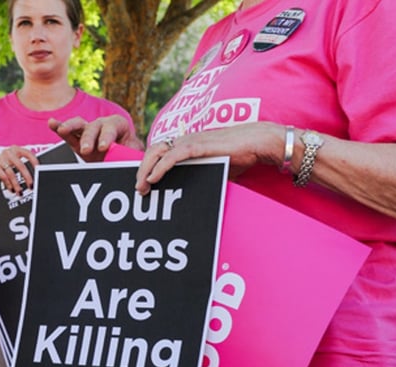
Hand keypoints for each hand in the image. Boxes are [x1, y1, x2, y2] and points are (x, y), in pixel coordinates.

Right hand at [0, 146, 38, 194]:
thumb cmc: (6, 167)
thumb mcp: (16, 164)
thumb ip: (25, 166)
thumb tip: (38, 175)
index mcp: (16, 149)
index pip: (28, 153)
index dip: (34, 162)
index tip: (38, 170)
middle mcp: (8, 152)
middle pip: (20, 165)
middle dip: (27, 178)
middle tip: (31, 186)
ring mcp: (0, 159)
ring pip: (11, 173)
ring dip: (17, 185)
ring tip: (20, 192)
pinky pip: (4, 177)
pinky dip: (9, 185)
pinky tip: (12, 189)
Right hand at [49, 115, 142, 162]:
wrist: (125, 157)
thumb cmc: (130, 154)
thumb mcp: (134, 156)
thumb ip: (131, 158)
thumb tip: (134, 167)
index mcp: (118, 125)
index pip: (112, 127)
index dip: (107, 136)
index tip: (104, 147)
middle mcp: (102, 125)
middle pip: (93, 127)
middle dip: (89, 138)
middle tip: (86, 150)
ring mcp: (88, 132)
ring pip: (78, 125)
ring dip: (70, 127)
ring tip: (62, 130)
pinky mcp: (77, 142)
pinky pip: (67, 134)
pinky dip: (58, 127)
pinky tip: (52, 123)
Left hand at [135, 122, 284, 193]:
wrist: (256, 142)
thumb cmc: (239, 155)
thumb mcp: (215, 169)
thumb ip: (202, 177)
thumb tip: (198, 195)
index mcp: (186, 145)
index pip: (160, 152)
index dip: (148, 166)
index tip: (142, 183)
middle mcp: (184, 141)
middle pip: (153, 151)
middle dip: (141, 170)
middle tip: (138, 188)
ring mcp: (189, 141)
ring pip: (157, 152)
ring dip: (146, 170)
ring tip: (142, 187)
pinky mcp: (197, 146)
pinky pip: (172, 156)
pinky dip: (160, 167)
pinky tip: (153, 179)